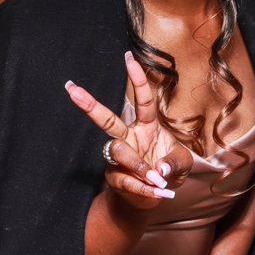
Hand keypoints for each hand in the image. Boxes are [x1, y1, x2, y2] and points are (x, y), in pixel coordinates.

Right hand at [66, 52, 192, 208]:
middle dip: (89, 104)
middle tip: (71, 89)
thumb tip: (160, 168)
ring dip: (139, 165)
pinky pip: (125, 180)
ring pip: (119, 151)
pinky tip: (156, 192)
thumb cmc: (168, 171)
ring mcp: (119, 158)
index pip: (142, 100)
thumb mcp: (183, 164)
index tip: (129, 58)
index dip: (137, 80)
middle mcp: (129, 138)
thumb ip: (176, 162)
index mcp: (147, 126)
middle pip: (107, 119)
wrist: (156, 196)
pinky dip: (143, 188)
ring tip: (157, 180)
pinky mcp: (115, 177)